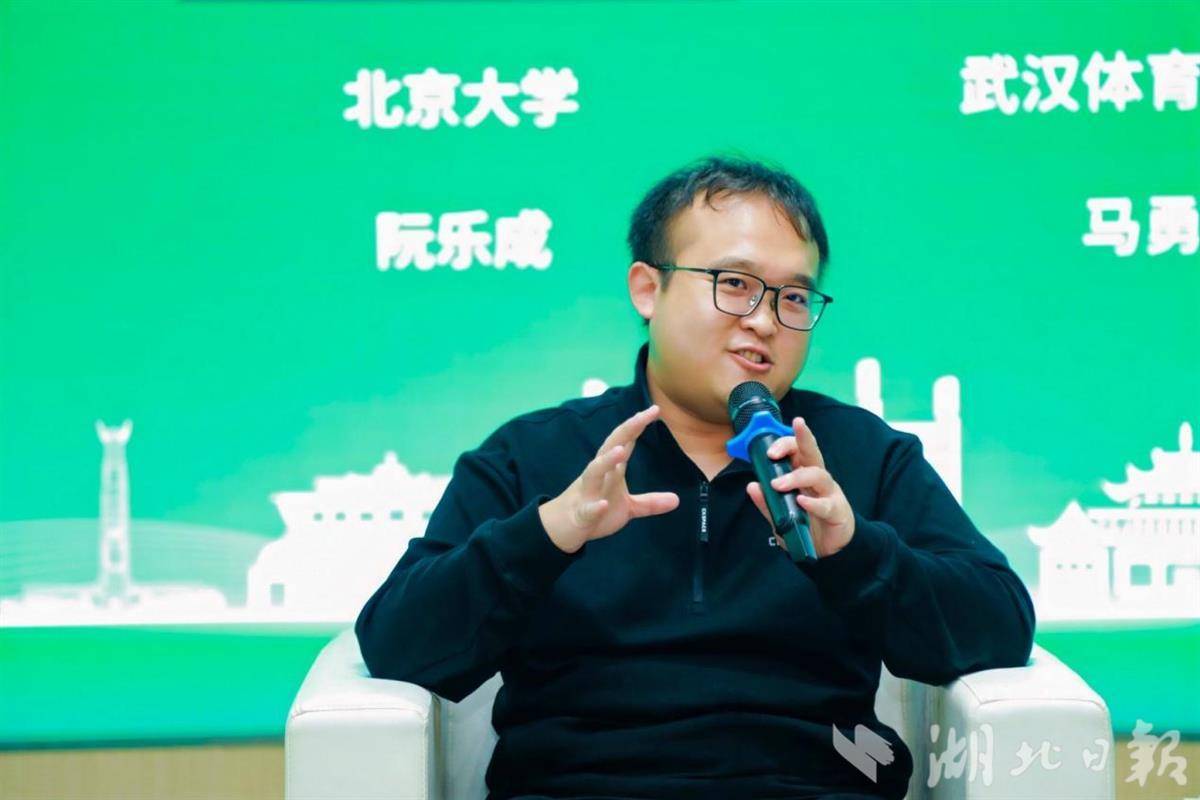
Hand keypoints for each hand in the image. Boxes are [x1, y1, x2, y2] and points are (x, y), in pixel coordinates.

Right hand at [539, 404, 679, 552]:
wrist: (561, 528)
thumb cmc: (596, 510)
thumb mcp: (628, 508)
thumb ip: (650, 502)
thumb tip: (677, 500)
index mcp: (610, 470)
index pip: (625, 442)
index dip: (638, 426)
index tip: (654, 409)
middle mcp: (598, 475)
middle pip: (611, 447)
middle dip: (626, 431)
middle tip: (643, 415)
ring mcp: (587, 493)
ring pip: (594, 472)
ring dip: (606, 461)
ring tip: (620, 450)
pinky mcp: (581, 514)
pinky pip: (587, 509)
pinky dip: (594, 506)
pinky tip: (602, 504)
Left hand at [745, 416, 854, 558]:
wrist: (825, 551)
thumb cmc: (805, 525)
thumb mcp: (780, 515)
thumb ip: (767, 502)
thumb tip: (752, 486)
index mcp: (803, 474)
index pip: (797, 450)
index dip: (785, 444)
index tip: (768, 451)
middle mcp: (818, 479)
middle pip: (812, 452)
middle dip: (803, 438)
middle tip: (787, 436)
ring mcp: (830, 493)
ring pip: (818, 475)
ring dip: (797, 477)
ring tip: (778, 484)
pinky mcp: (838, 511)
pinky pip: (826, 504)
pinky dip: (813, 503)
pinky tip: (801, 502)